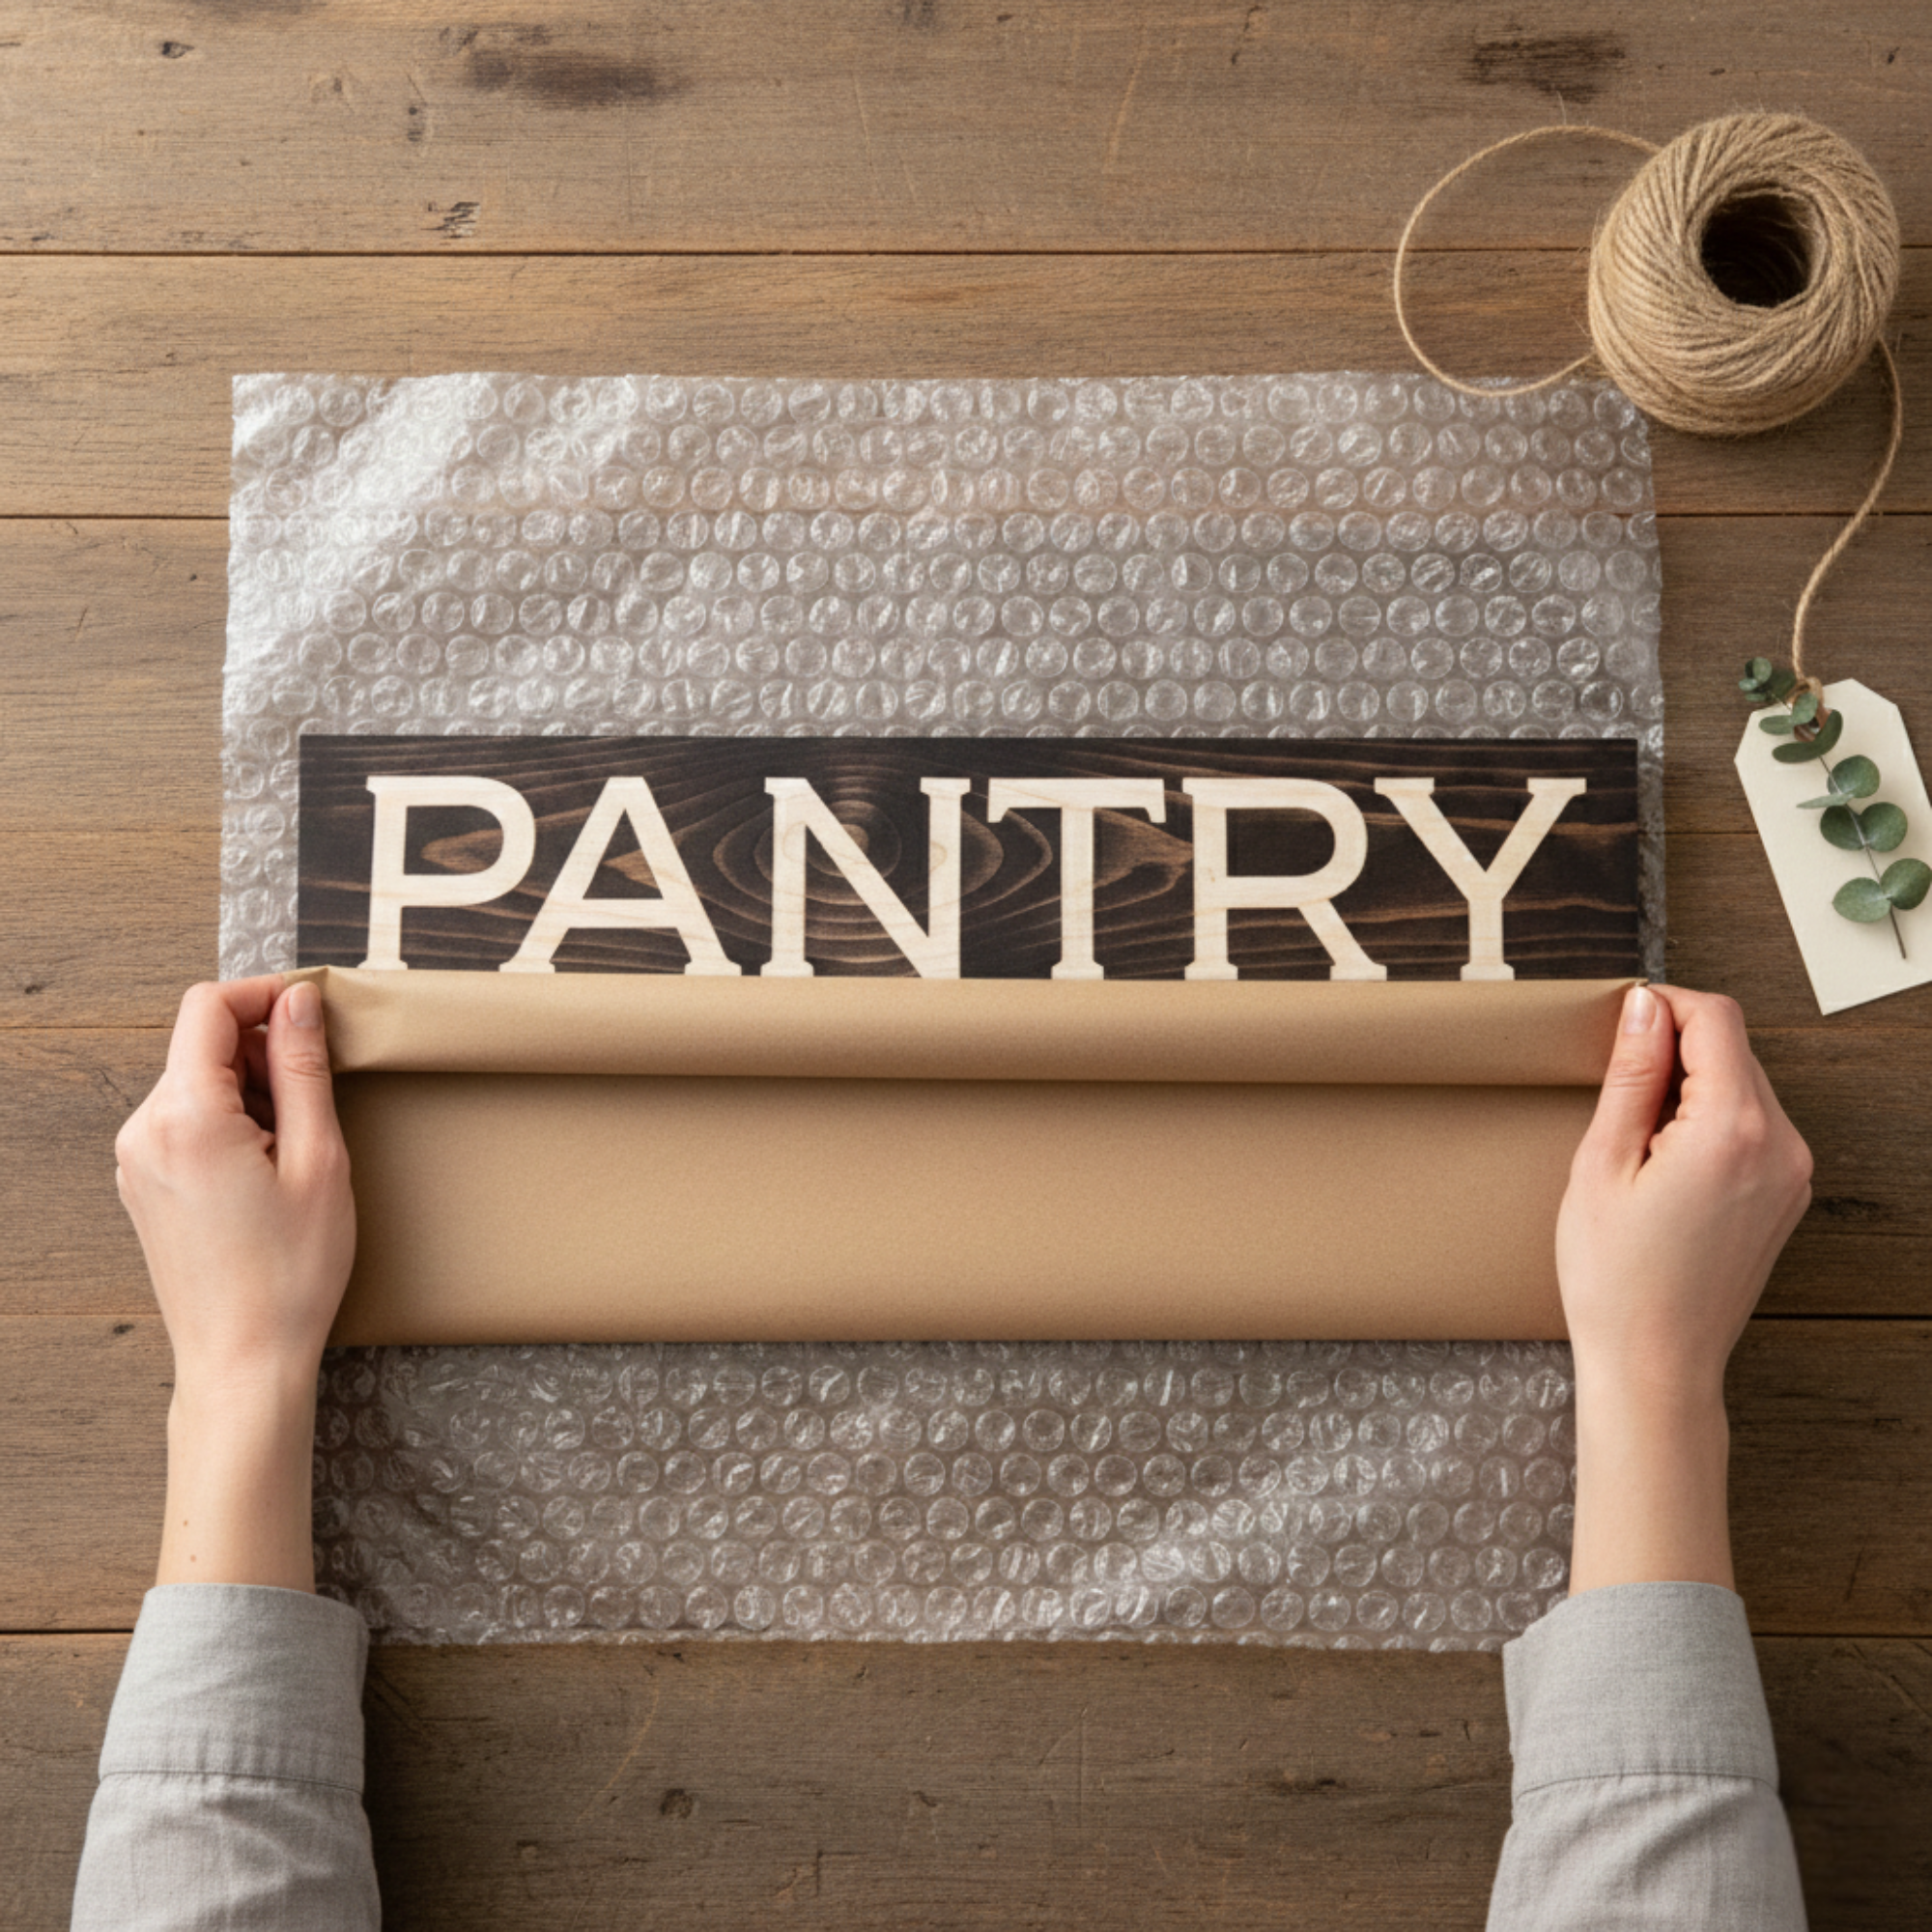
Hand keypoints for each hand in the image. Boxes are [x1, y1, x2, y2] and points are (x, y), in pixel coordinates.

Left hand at [115, 976, 355, 1589]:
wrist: (244, 1359)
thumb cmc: (290, 1273)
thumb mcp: (319, 1159)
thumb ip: (304, 1069)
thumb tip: (299, 1003)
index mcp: (185, 1115)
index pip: (210, 1007)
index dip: (265, 994)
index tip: (314, 1008)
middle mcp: (144, 1130)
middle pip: (202, 1043)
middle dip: (265, 1048)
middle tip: (321, 1093)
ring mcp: (137, 1159)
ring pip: (197, 1082)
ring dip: (252, 1088)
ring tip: (298, 1144)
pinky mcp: (144, 1184)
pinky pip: (186, 1121)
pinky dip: (232, 1120)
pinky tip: (270, 1167)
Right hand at [1559, 983, 1811, 1406]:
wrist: (1655, 1364)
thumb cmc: (1615, 1278)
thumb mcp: (1601, 1163)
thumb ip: (1631, 1075)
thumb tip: (1645, 1007)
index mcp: (1733, 1130)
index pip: (1715, 1019)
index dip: (1664, 1005)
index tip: (1621, 1022)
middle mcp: (1780, 1145)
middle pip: (1733, 1048)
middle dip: (1675, 1047)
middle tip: (1614, 1090)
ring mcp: (1791, 1173)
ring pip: (1743, 1085)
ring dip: (1691, 1085)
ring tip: (1635, 1138)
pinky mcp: (1786, 1195)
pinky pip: (1752, 1126)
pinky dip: (1709, 1120)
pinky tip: (1663, 1164)